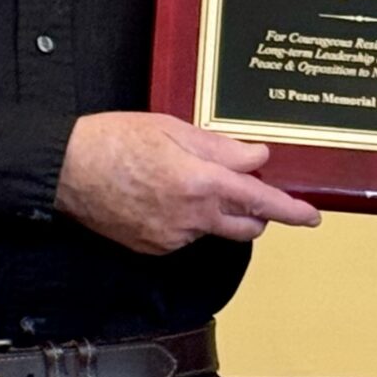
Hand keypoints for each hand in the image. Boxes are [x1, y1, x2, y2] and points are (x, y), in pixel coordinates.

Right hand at [56, 112, 321, 254]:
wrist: (64, 170)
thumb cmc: (113, 140)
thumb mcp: (172, 129)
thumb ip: (221, 147)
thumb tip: (257, 158)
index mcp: (200, 182)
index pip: (260, 202)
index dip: (291, 210)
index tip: (311, 216)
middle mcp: (190, 218)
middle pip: (246, 226)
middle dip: (256, 211)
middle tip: (243, 184)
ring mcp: (171, 238)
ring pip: (214, 230)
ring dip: (217, 211)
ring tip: (183, 178)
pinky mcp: (152, 248)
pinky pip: (186, 236)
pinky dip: (188, 219)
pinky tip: (162, 194)